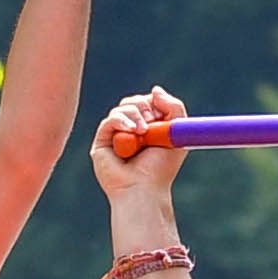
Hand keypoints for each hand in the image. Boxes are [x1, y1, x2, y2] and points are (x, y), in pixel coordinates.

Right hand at [92, 87, 185, 204]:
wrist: (145, 188)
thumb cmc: (161, 167)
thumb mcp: (176, 132)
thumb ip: (173, 106)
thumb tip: (155, 90)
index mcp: (147, 128)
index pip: (146, 103)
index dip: (152, 103)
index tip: (161, 115)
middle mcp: (130, 131)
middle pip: (132, 102)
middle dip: (143, 106)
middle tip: (152, 121)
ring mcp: (115, 136)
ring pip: (121, 109)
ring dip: (134, 115)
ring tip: (144, 132)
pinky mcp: (101, 143)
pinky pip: (109, 121)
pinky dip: (122, 122)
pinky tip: (132, 132)